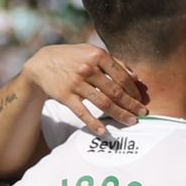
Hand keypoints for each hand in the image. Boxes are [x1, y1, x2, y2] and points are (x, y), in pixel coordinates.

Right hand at [24, 43, 147, 132]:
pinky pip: (83, 112)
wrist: (42, 63)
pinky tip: (104, 132)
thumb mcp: (91, 53)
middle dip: (131, 105)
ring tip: (131, 122)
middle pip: (115, 91)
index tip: (141, 101)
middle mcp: (88, 68)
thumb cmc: (72, 58)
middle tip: (143, 114)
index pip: (122, 77)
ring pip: (103, 103)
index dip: (134, 91)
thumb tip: (136, 77)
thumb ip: (114, 62)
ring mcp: (76, 83)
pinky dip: (94, 123)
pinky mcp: (66, 96)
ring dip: (120, 114)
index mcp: (97, 55)